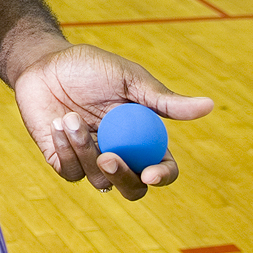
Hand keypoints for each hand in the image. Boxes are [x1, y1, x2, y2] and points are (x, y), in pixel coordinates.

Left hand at [12, 42, 212, 200]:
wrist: (44, 64)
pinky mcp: (62, 159)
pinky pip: (70, 172)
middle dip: (123, 178)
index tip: (150, 173)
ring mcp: (90, 159)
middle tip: (107, 156)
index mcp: (142, 137)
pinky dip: (64, 149)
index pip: (161, 167)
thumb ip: (163, 99)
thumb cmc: (89, 67)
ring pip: (99, 179)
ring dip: (83, 150)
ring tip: (70, 116)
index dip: (161, 176)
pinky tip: (58, 124)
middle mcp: (119, 153)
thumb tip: (209, 105)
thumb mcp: (127, 78)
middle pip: (132, 189)